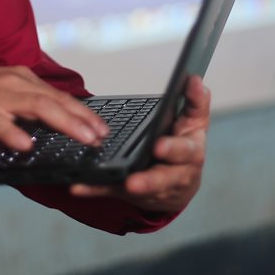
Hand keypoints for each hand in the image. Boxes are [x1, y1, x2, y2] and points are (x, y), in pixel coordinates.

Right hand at [0, 66, 108, 151]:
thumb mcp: (2, 98)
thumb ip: (26, 108)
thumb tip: (52, 124)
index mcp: (20, 79)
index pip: (58, 96)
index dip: (83, 112)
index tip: (101, 128)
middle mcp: (13, 82)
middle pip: (55, 100)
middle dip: (82, 119)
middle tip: (101, 136)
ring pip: (37, 107)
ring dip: (64, 123)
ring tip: (82, 138)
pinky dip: (14, 133)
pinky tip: (28, 145)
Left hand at [69, 75, 209, 212]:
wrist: (182, 183)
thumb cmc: (185, 147)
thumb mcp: (195, 123)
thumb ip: (196, 101)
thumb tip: (195, 80)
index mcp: (189, 152)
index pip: (184, 151)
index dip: (172, 149)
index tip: (158, 146)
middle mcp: (175, 174)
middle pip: (163, 179)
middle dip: (149, 180)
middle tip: (134, 180)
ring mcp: (153, 187)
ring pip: (140, 190)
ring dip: (125, 187)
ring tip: (114, 185)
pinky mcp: (132, 194)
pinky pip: (112, 190)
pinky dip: (95, 189)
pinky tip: (78, 186)